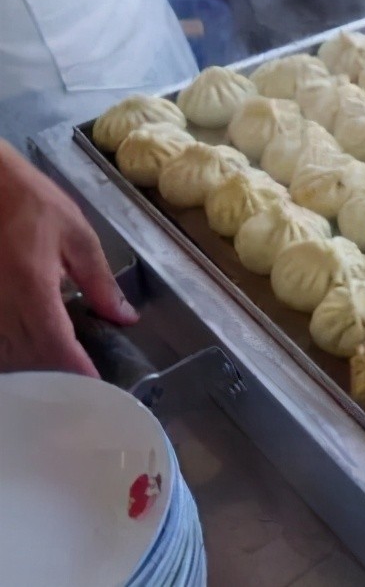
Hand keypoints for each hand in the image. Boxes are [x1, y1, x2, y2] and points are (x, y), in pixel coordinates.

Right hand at [0, 140, 136, 375]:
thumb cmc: (29, 202)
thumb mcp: (76, 236)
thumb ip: (100, 281)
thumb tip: (124, 317)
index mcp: (32, 287)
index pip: (53, 344)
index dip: (73, 371)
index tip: (92, 388)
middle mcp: (2, 303)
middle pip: (25, 358)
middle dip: (52, 379)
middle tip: (79, 392)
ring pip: (5, 352)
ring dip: (30, 368)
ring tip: (57, 379)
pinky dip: (10, 350)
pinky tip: (27, 352)